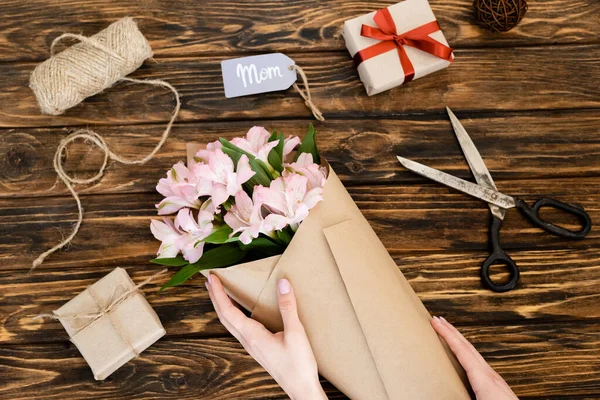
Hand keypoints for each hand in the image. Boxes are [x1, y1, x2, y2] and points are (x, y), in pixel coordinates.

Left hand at [206, 274, 326, 399]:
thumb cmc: (298, 364)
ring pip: (230, 323)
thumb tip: (282, 283)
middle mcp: (248, 341)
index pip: (228, 311)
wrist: (301, 389)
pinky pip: (239, 328)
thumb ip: (288, 307)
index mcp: (252, 336)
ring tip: (220, 293)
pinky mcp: (258, 348)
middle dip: (216, 298)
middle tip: (210, 281)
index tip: (212, 278)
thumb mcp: (296, 333)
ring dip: (223, 306)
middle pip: (224, 317)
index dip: (218, 294)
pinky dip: (234, 315)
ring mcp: (252, 346)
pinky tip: (241, 312)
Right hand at [431, 316, 517, 399]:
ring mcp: (497, 381)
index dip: (446, 334)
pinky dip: (469, 354)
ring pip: (475, 354)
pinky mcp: (499, 388)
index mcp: (483, 379)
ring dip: (461, 341)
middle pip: (468, 347)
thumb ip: (459, 395)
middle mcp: (491, 376)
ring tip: (450, 335)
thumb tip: (437, 393)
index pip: (461, 350)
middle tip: (439, 319)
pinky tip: (468, 359)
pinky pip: (479, 364)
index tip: (435, 321)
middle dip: (453, 331)